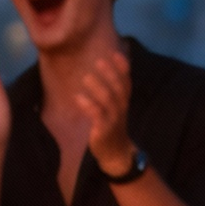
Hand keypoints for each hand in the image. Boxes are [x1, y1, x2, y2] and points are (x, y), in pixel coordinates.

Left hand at [70, 48, 134, 170]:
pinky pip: (97, 115)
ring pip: (108, 100)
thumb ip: (111, 90)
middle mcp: (121, 108)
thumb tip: (106, 70)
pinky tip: (78, 97)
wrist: (115, 153)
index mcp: (123, 101)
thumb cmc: (112, 126)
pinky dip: (88, 105)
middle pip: (118, 88)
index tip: (115, 53)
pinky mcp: (104, 129)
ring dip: (98, 87)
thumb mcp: (114, 107)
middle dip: (110, 73)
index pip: (126, 81)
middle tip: (99, 61)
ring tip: (86, 76)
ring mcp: (114, 119)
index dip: (123, 67)